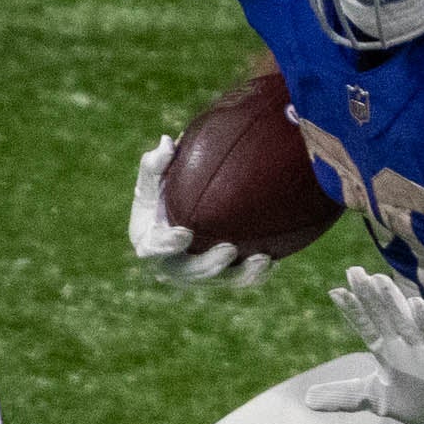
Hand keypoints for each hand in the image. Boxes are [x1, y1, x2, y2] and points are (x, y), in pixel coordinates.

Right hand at [130, 135, 271, 288]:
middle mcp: (172, 266)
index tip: (184, 233)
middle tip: (229, 248)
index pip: (153, 249)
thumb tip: (168, 142)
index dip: (167, 245)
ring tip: (262, 259)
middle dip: (209, 265)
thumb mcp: (154, 177)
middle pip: (189, 273)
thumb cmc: (165, 192)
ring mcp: (197, 276)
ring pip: (219, 281)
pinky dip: (255, 275)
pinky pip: (239, 280)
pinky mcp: (220, 278)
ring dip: (241, 274)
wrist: (185, 214)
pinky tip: (273, 262)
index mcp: (150, 243)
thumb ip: (156, 162)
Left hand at [305, 267, 423, 423]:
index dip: (352, 310)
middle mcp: (404, 344)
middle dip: (369, 294)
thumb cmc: (416, 398)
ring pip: (407, 320)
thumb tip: (306, 400)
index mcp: (386, 350)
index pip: (366, 326)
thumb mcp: (375, 398)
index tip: (335, 291)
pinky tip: (417, 305)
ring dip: (394, 301)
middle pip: (383, 315)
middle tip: (354, 271)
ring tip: (380, 280)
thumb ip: (344, 396)